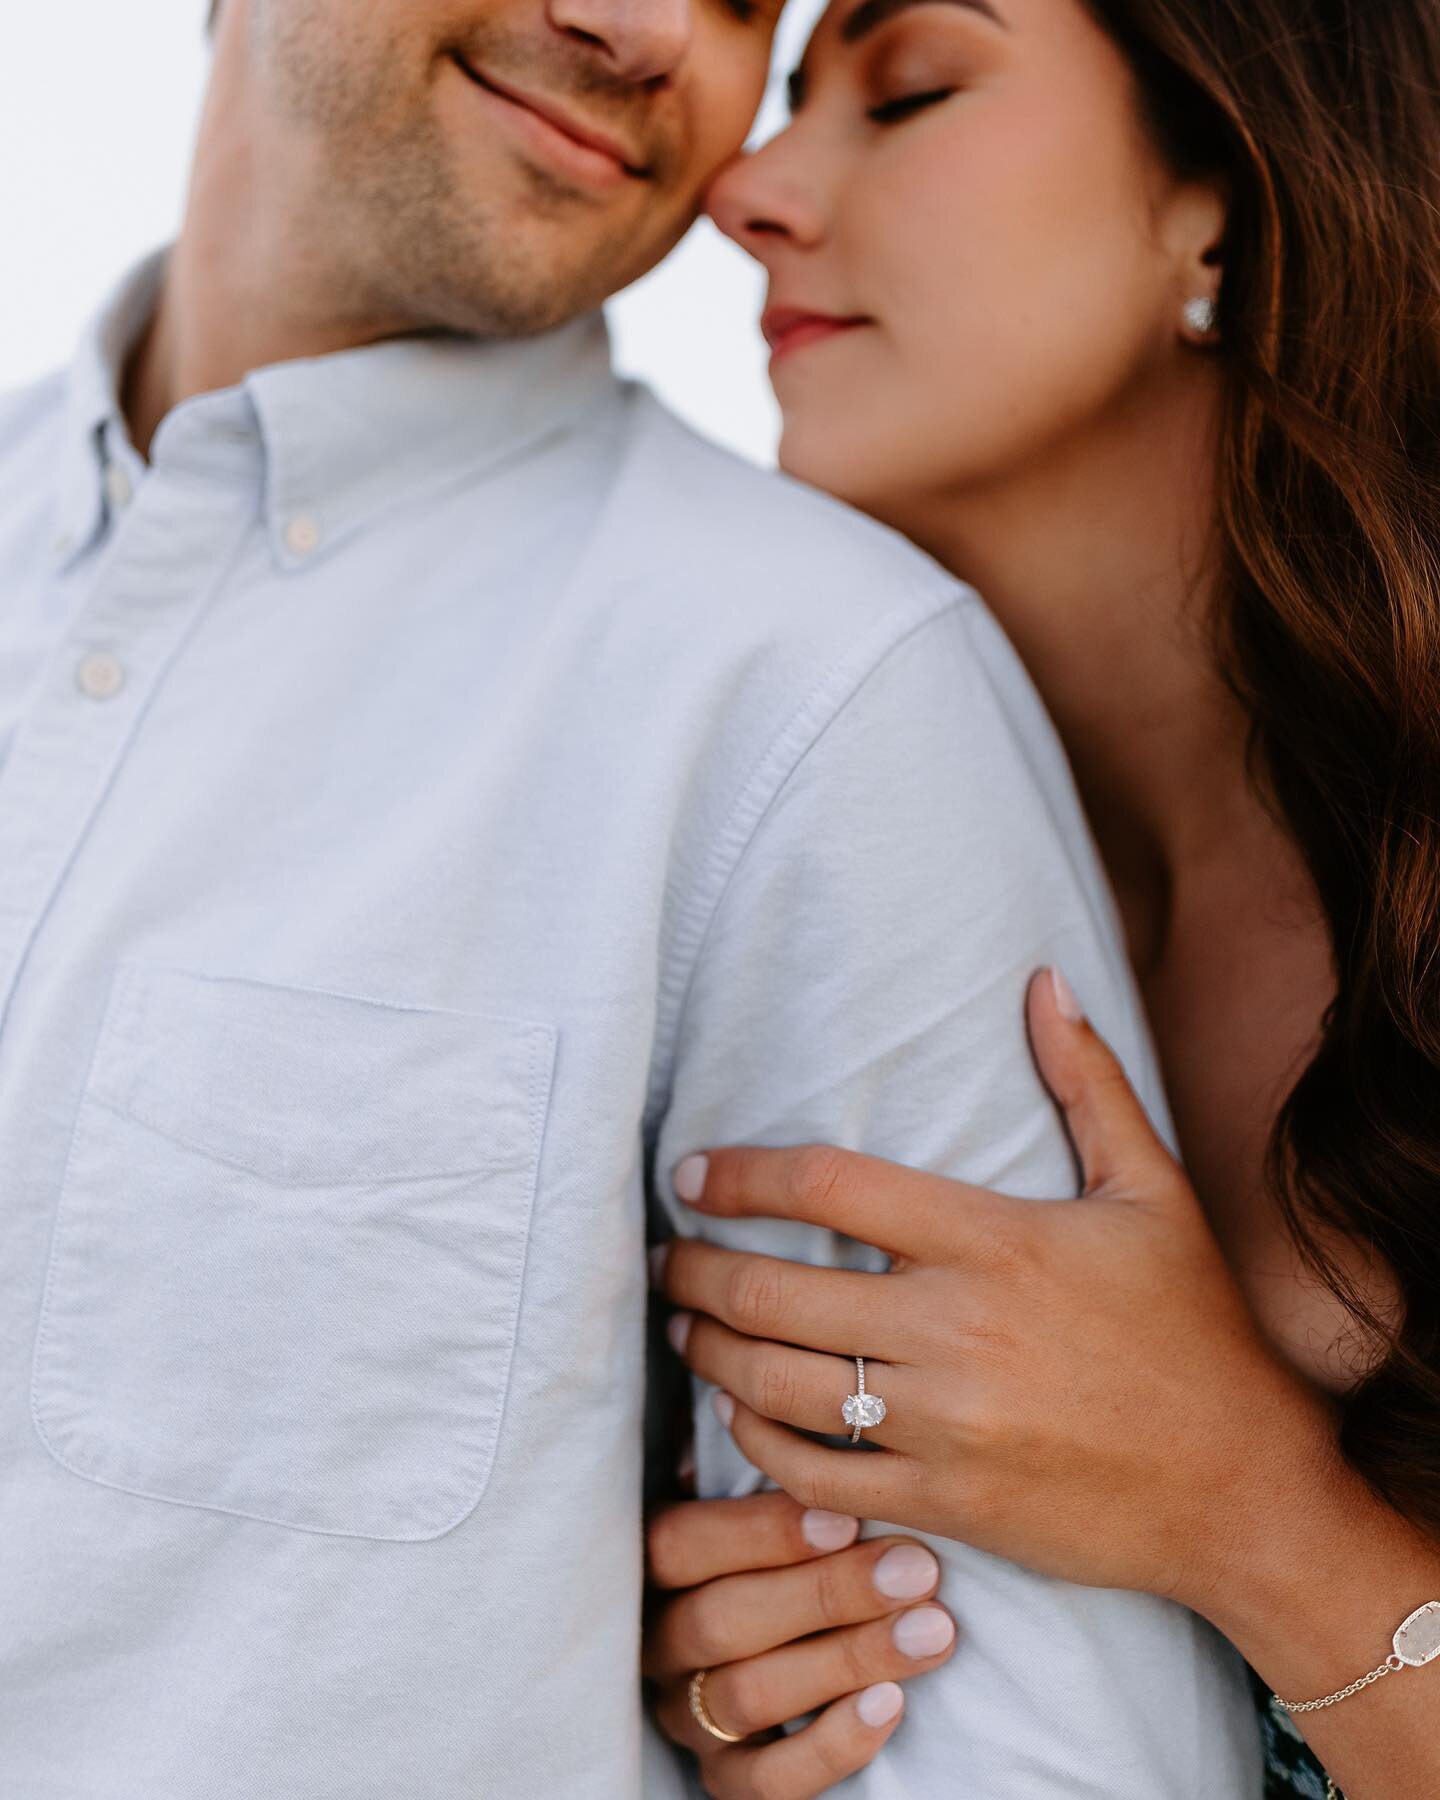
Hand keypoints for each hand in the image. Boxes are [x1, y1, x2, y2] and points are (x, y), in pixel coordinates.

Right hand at [644, 1491, 957, 1798]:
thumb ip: (770, 1475)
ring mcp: (687, 1718)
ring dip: (845, 1660)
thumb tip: (798, 1416)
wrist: (790, 1653)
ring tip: (930, 1630)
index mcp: (653, 1569)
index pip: (680, 1546)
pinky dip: (831, 1744)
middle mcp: (658, 1646)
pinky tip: (891, 1705)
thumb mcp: (759, 1512)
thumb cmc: (781, 1558)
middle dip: (824, 1594)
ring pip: (747, 1697)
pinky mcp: (723, 1783)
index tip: (846, 1516)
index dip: (760, 1533)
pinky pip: (766, 1782)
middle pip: (720, 1622)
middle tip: (914, 1569)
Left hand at [658, 969, 1338, 1615]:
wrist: (1243, 1490)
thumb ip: (1088, 1082)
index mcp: (994, 1240)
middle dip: (695, 1269)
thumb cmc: (1194, 1330)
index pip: (828, 1185)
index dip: (740, 1174)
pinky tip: (736, 1417)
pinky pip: (811, 1475)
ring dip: (705, 1353)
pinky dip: (753, 1446)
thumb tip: (1045, 980)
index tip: (692, 1174)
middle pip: (772, 1291)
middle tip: (666, 1254)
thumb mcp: (1152, 1192)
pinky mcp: (942, 1502)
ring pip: (774, 1384)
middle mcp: (955, 1328)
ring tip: (682, 1326)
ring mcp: (943, 1424)